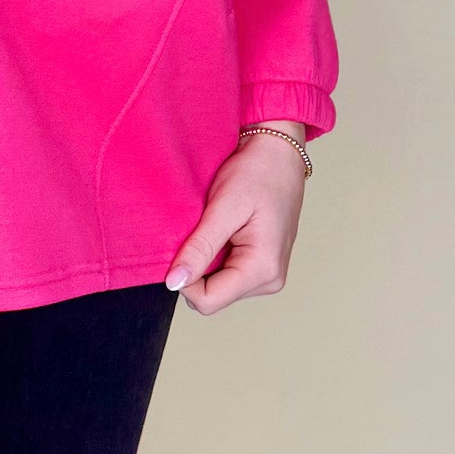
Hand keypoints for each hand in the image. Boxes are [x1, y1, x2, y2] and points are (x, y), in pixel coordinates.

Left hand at [164, 123, 308, 314]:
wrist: (279, 152)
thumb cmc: (257, 173)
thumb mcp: (224, 207)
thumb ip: (200, 248)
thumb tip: (174, 283)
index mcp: (263, 270)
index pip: (208, 301)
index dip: (184, 279)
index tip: (179, 245)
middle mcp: (270, 280)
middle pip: (213, 295)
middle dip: (196, 268)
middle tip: (198, 229)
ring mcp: (268, 274)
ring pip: (218, 285)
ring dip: (206, 259)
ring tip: (213, 225)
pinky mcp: (263, 265)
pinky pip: (228, 272)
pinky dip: (216, 254)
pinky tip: (220, 228)